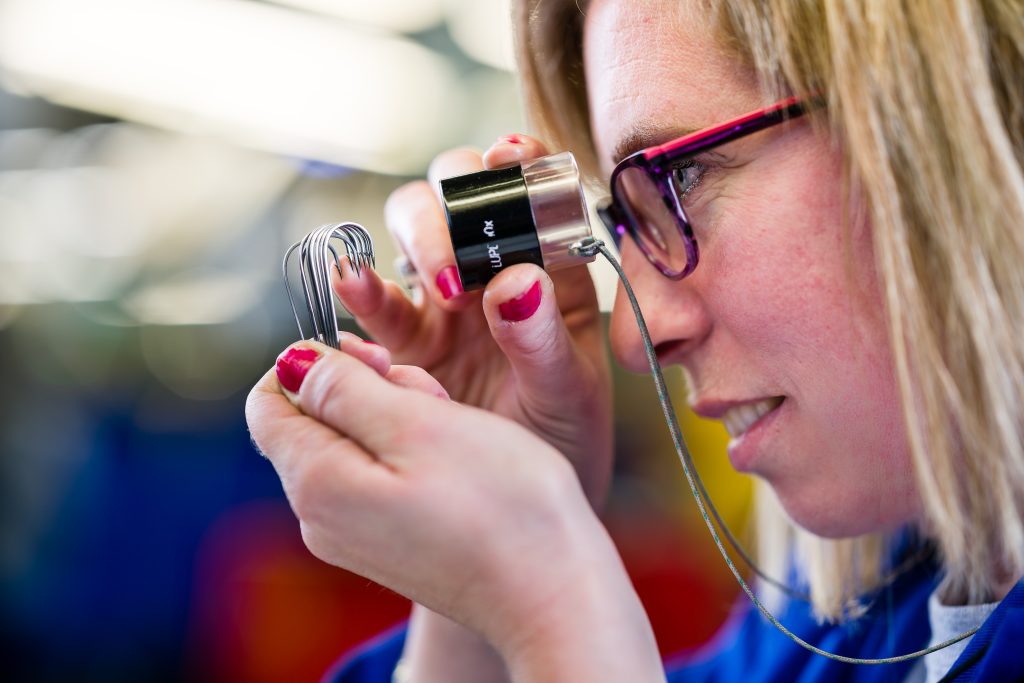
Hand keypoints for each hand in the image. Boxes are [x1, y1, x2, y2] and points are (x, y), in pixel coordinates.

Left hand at [246, 342, 664, 681]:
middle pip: (312, 420)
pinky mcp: (388, 546)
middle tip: (429, 394)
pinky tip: (456, 459)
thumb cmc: (500, 503)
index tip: (376, 358)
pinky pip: (377, 478)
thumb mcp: (418, 423)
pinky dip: (408, 453)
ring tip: (452, 427)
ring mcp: (353, 537)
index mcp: (315, 482)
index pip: (268, 399)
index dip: (314, 362)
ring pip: (351, 445)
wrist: (553, 592)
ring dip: (395, 418)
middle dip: (364, 389)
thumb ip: (343, 389)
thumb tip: (291, 364)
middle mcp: (319, 517)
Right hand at [332, 135, 611, 506]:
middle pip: (458, 193)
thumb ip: (544, 340)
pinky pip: (374, 303)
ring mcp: (444, 300)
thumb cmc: (564, 440)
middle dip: (456, 202)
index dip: (517, 161)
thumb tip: (517, 280)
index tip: (509, 157)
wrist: (522, 508)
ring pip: (412, 229)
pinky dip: (359, 287)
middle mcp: (493, 269)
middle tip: (468, 251)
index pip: (530, 191)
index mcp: (550, 269)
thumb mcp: (570, 394)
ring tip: (436, 284)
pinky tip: (351, 284)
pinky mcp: (404, 340)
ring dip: (417, 238)